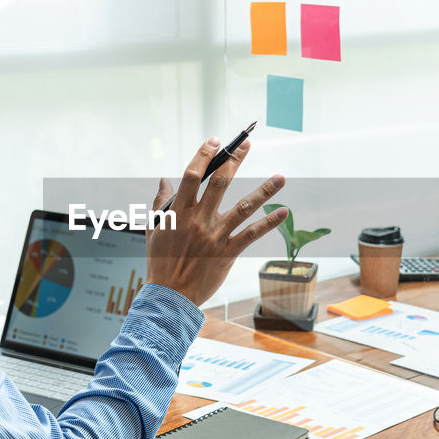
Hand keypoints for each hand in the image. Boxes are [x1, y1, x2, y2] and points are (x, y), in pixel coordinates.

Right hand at [146, 137, 287, 305]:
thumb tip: (164, 180)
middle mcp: (199, 220)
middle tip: (247, 143)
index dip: (204, 155)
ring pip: (243, 207)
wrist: (170, 296)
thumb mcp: (153, 230)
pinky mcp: (228, 252)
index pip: (191, 175)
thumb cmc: (160, 262)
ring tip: (281, 177)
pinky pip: (251, 234)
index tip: (215, 142)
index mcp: (178, 213)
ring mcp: (215, 236)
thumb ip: (160, 203)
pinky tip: (284, 212)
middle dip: (234, 160)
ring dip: (264, 191)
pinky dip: (269, 223)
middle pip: (219, 183)